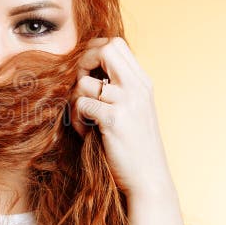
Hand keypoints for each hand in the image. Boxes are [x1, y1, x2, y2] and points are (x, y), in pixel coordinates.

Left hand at [69, 36, 173, 198]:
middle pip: (105, 49)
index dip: (94, 52)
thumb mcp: (133, 110)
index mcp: (143, 82)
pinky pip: (81, 105)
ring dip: (76, 101)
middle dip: (83, 63)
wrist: (149, 180)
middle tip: (81, 88)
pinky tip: (88, 133)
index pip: (116, 44)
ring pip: (84, 82)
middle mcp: (138, 87)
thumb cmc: (134, 147)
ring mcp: (128, 102)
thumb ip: (117, 88)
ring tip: (86, 120)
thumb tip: (85, 69)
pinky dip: (78, 120)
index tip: (87, 73)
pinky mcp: (115, 119)